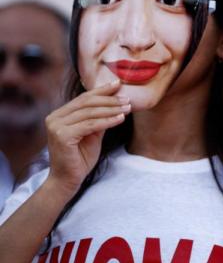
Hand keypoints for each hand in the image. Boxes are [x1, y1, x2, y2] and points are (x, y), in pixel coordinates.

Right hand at [45, 80, 128, 197]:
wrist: (68, 179)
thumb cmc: (80, 158)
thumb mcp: (93, 134)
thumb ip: (99, 119)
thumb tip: (116, 102)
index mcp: (60, 115)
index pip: (83, 98)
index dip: (101, 90)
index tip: (118, 84)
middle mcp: (55, 117)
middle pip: (86, 102)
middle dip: (109, 100)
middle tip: (127, 99)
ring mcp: (56, 126)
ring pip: (89, 113)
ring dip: (112, 110)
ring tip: (128, 108)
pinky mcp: (62, 135)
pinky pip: (90, 125)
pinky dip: (107, 121)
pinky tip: (121, 119)